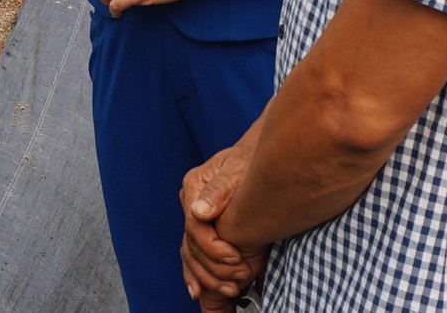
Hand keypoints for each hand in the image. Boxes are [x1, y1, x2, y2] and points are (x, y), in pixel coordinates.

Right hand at [181, 141, 267, 308]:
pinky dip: (195, 274)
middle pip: (192, 244)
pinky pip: (193, 253)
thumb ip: (219, 190)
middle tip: (238, 281)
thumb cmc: (250, 158)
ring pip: (191, 253)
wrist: (256, 154)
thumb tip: (200, 212)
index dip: (214, 247)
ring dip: (208, 276)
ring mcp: (195, 214)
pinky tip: (199, 291)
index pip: (195, 226)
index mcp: (194, 185)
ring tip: (231, 291)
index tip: (237, 257)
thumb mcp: (237, 167)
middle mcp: (191, 201)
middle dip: (214, 267)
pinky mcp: (203, 225)